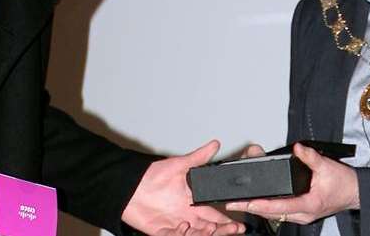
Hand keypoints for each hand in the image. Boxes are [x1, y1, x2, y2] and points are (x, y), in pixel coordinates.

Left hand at [122, 140, 244, 235]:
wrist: (130, 185)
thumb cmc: (152, 175)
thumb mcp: (178, 165)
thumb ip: (198, 157)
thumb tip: (215, 144)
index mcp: (192, 202)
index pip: (214, 214)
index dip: (227, 221)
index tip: (239, 224)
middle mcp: (186, 216)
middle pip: (209, 228)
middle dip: (222, 231)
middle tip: (232, 230)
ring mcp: (175, 225)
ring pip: (197, 235)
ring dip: (205, 233)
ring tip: (211, 228)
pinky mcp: (162, 232)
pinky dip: (182, 235)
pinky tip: (185, 227)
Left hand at [225, 143, 357, 224]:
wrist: (355, 192)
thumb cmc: (344, 183)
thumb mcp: (327, 167)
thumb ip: (310, 157)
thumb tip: (298, 149)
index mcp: (309, 205)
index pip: (279, 207)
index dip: (260, 205)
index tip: (245, 202)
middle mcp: (303, 214)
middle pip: (272, 214)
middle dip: (251, 209)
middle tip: (232, 204)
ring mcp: (301, 214)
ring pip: (275, 215)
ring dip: (258, 209)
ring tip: (239, 202)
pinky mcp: (301, 211)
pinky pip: (280, 212)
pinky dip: (267, 207)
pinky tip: (257, 201)